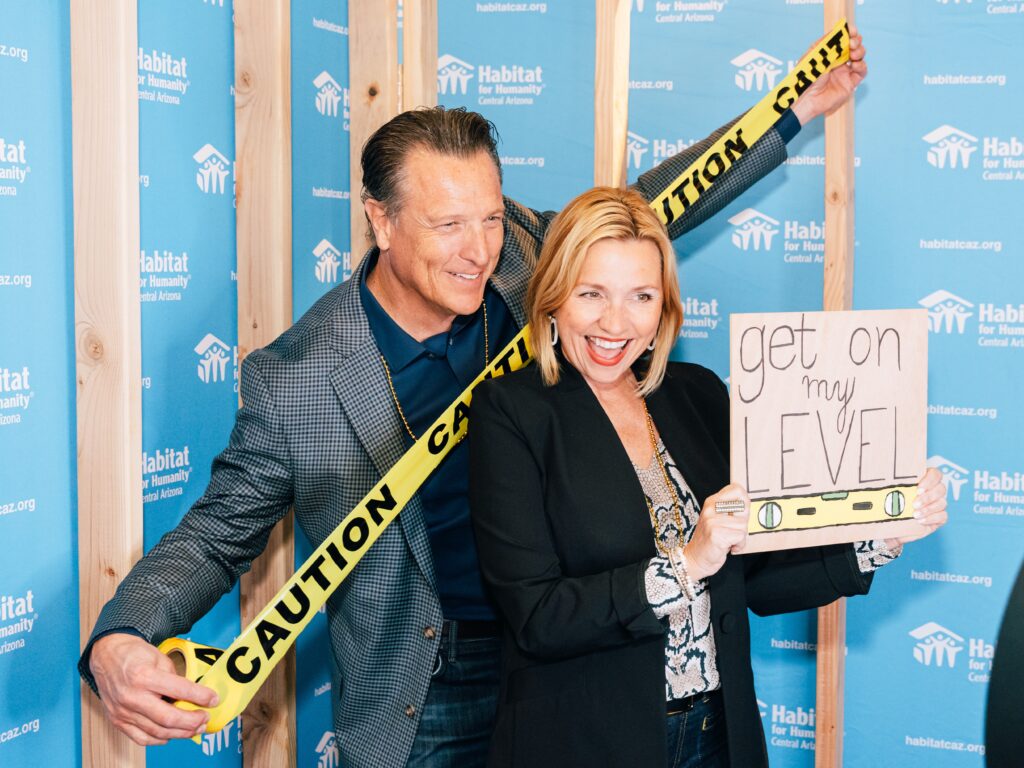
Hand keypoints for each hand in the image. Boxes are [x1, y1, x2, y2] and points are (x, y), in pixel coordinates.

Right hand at [90, 632, 217, 745]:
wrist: (106, 656)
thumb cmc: (134, 655)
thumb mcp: (160, 658)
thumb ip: (175, 678)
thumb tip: (194, 696)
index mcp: (144, 676)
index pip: (180, 690)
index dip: (201, 696)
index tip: (214, 700)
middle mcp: (132, 696)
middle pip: (168, 718)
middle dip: (192, 721)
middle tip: (205, 719)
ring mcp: (123, 712)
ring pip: (157, 731)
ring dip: (180, 733)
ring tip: (195, 729)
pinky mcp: (117, 721)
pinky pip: (141, 738)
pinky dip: (159, 739)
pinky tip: (172, 734)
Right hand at [684, 484, 749, 580]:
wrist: (695, 559)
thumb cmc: (710, 540)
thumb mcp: (717, 519)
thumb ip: (731, 509)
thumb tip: (747, 502)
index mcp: (712, 502)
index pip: (737, 489)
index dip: (745, 501)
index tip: (740, 513)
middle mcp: (711, 509)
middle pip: (744, 508)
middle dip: (743, 522)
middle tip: (732, 530)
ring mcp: (712, 521)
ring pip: (743, 525)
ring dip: (740, 537)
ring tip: (728, 541)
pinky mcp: (716, 534)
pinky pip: (740, 537)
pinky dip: (739, 545)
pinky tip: (728, 547)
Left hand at [791, 23, 867, 124]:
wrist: (806, 98)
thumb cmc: (806, 78)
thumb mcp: (813, 56)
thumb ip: (827, 43)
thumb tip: (841, 30)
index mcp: (828, 53)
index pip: (843, 39)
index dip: (850, 33)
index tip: (852, 31)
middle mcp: (837, 61)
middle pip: (854, 45)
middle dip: (856, 41)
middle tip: (852, 43)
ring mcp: (844, 71)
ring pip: (860, 56)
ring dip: (860, 52)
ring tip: (853, 55)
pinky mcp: (849, 83)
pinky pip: (862, 71)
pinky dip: (861, 65)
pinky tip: (855, 65)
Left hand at [885, 467, 948, 546]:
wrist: (890, 522)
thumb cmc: (888, 502)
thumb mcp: (888, 490)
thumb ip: (889, 481)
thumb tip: (880, 472)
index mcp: (924, 480)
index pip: (935, 474)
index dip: (930, 480)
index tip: (918, 489)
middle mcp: (934, 490)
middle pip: (941, 489)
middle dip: (928, 497)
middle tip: (914, 504)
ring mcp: (938, 504)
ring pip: (942, 503)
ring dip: (929, 509)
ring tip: (915, 515)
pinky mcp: (939, 517)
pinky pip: (943, 516)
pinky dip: (932, 519)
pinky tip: (920, 521)